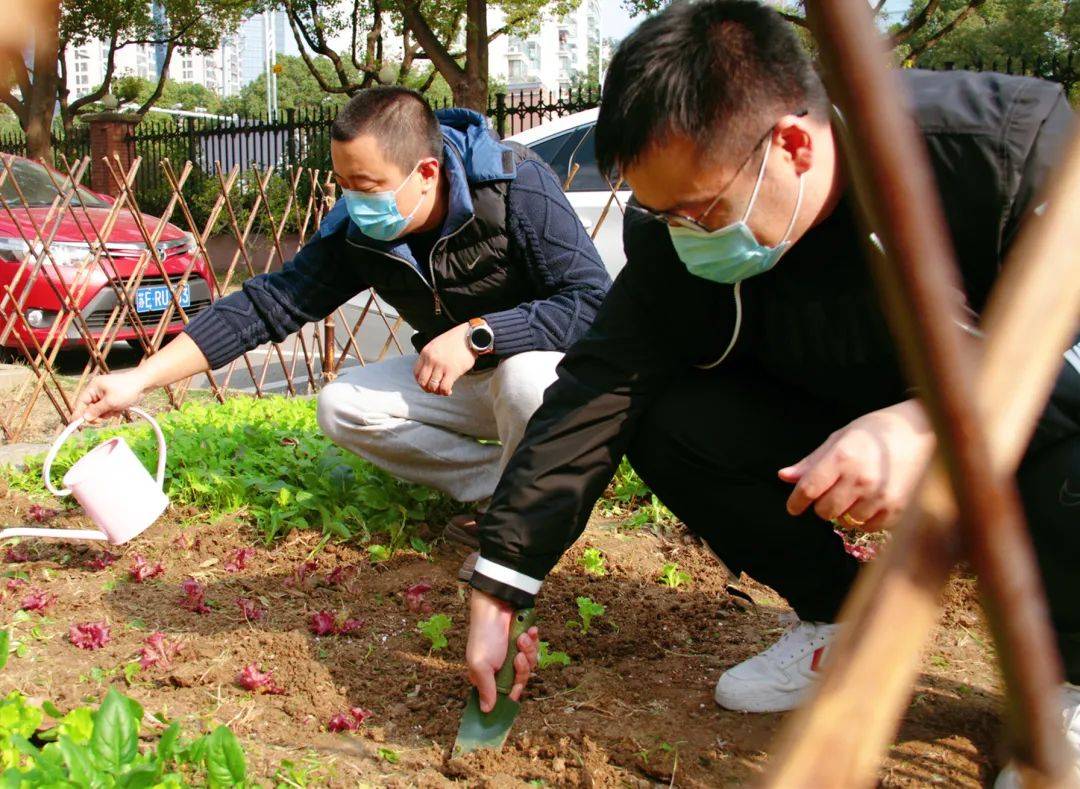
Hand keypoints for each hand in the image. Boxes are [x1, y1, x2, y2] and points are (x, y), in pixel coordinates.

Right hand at [72, 369, 150, 423]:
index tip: (74, 424)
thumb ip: (97, 411)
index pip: (81, 403)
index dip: (78, 414)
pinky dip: (113, 411)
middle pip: (90, 408)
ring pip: (100, 411)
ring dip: (108, 413)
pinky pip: (108, 409)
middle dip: (99, 414)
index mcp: (93, 387)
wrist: (143, 384)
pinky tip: (121, 408)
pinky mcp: (112, 398)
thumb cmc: (127, 390)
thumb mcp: (110, 402)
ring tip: (117, 408)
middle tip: (107, 415)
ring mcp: (105, 395)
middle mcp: (97, 390)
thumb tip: (85, 418)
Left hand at [413, 322, 476, 395]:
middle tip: (435, 389)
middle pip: (422, 382)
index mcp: (426, 352)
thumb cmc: (456, 340)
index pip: (416, 373)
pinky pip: (444, 387)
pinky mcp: (452, 371)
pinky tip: (449, 391)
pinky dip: (445, 392)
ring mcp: (441, 365)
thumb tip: (429, 371)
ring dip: (437, 392)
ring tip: (443, 390)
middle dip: (428, 389)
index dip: (421, 381)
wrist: (470, 336)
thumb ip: (430, 356)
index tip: (427, 384)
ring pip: (432, 386)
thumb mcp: (436, 344)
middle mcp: (431, 359)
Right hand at [466, 589, 539, 712]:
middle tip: (517, 656)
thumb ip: (486, 689)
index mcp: (489, 677)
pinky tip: (529, 632)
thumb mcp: (480, 665)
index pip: (505, 695)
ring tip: (520, 638)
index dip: (513, 693)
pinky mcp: (525, 643)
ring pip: (531, 665)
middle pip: (521, 681)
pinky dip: (533, 640)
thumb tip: (486, 711)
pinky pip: (536, 650)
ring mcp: (515, 655)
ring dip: (528, 651)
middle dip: (522, 668)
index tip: (515, 688)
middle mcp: (502, 668)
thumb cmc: (485, 636)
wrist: (497, 606)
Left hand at [779, 399, 934, 530]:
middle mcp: (861, 479)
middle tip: (830, 492)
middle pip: (825, 510)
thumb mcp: (840, 438)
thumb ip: (811, 462)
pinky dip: (863, 518)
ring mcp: (880, 496)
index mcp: (843, 458)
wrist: (921, 433)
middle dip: (821, 505)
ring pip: (845, 521)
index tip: (793, 507)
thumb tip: (783, 476)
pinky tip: (869, 500)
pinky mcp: (897, 509)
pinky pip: (867, 526)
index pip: (809, 489)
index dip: (796, 502)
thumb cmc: (875, 432)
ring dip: (843, 511)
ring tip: (855, 492)